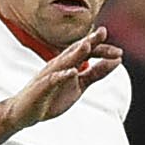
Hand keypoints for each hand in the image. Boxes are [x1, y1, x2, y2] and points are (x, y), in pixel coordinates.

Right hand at [0, 27, 122, 132]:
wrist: (24, 113)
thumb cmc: (52, 97)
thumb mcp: (80, 85)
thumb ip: (96, 72)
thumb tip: (116, 61)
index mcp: (69, 63)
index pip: (87, 52)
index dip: (102, 50)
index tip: (119, 52)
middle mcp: (59, 65)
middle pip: (76, 50)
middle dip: (89, 42)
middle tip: (103, 32)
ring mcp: (49, 75)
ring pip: (64, 61)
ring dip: (75, 53)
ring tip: (87, 45)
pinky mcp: (41, 87)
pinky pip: (52, 80)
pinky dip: (62, 75)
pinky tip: (72, 72)